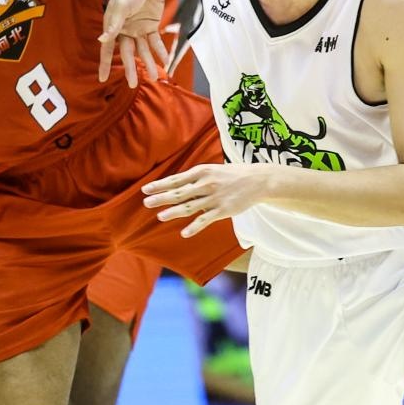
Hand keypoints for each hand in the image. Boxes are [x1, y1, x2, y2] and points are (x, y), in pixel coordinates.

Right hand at [98, 0, 166, 86]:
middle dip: (130, 69)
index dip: (105, 63)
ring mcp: (137, 28)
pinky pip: (155, 41)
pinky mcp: (150, 25)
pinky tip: (165, 60)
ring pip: (142, 50)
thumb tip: (102, 40)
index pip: (107, 48)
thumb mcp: (121, 5)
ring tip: (154, 77)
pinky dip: (160, 50)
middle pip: (127, 52)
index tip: (102, 79)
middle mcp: (124, 29)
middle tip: (132, 84)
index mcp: (112, 25)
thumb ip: (113, 24)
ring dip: (148, 62)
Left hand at [142, 163, 268, 236]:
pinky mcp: (223, 210)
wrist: (258, 180)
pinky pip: (206, 220)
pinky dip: (194, 227)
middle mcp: (206, 184)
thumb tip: (175, 184)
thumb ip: (195, 178)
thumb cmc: (232, 175)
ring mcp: (214, 198)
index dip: (160, 185)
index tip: (145, 190)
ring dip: (173, 212)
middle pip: (179, 193)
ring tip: (160, 216)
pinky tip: (184, 233)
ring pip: (190, 207)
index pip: (176, 179)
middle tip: (146, 203)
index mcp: (201, 172)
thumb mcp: (212, 170)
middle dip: (161, 198)